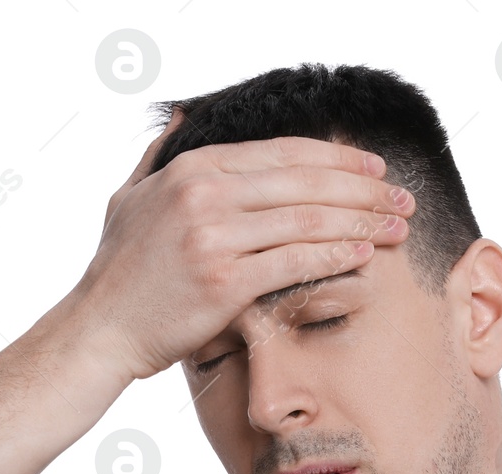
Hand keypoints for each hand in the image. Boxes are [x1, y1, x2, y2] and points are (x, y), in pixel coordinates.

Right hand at [65, 109, 415, 381]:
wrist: (98, 330)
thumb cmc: (118, 272)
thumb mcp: (130, 196)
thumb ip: (159, 155)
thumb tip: (179, 115)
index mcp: (191, 168)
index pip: (283, 153)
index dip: (336, 158)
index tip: (374, 167)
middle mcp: (204, 194)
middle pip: (305, 181)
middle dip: (363, 188)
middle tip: (402, 198)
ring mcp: (214, 237)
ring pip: (307, 220)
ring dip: (361, 222)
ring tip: (396, 227)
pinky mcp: (223, 282)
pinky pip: (294, 262)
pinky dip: (334, 255)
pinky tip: (363, 254)